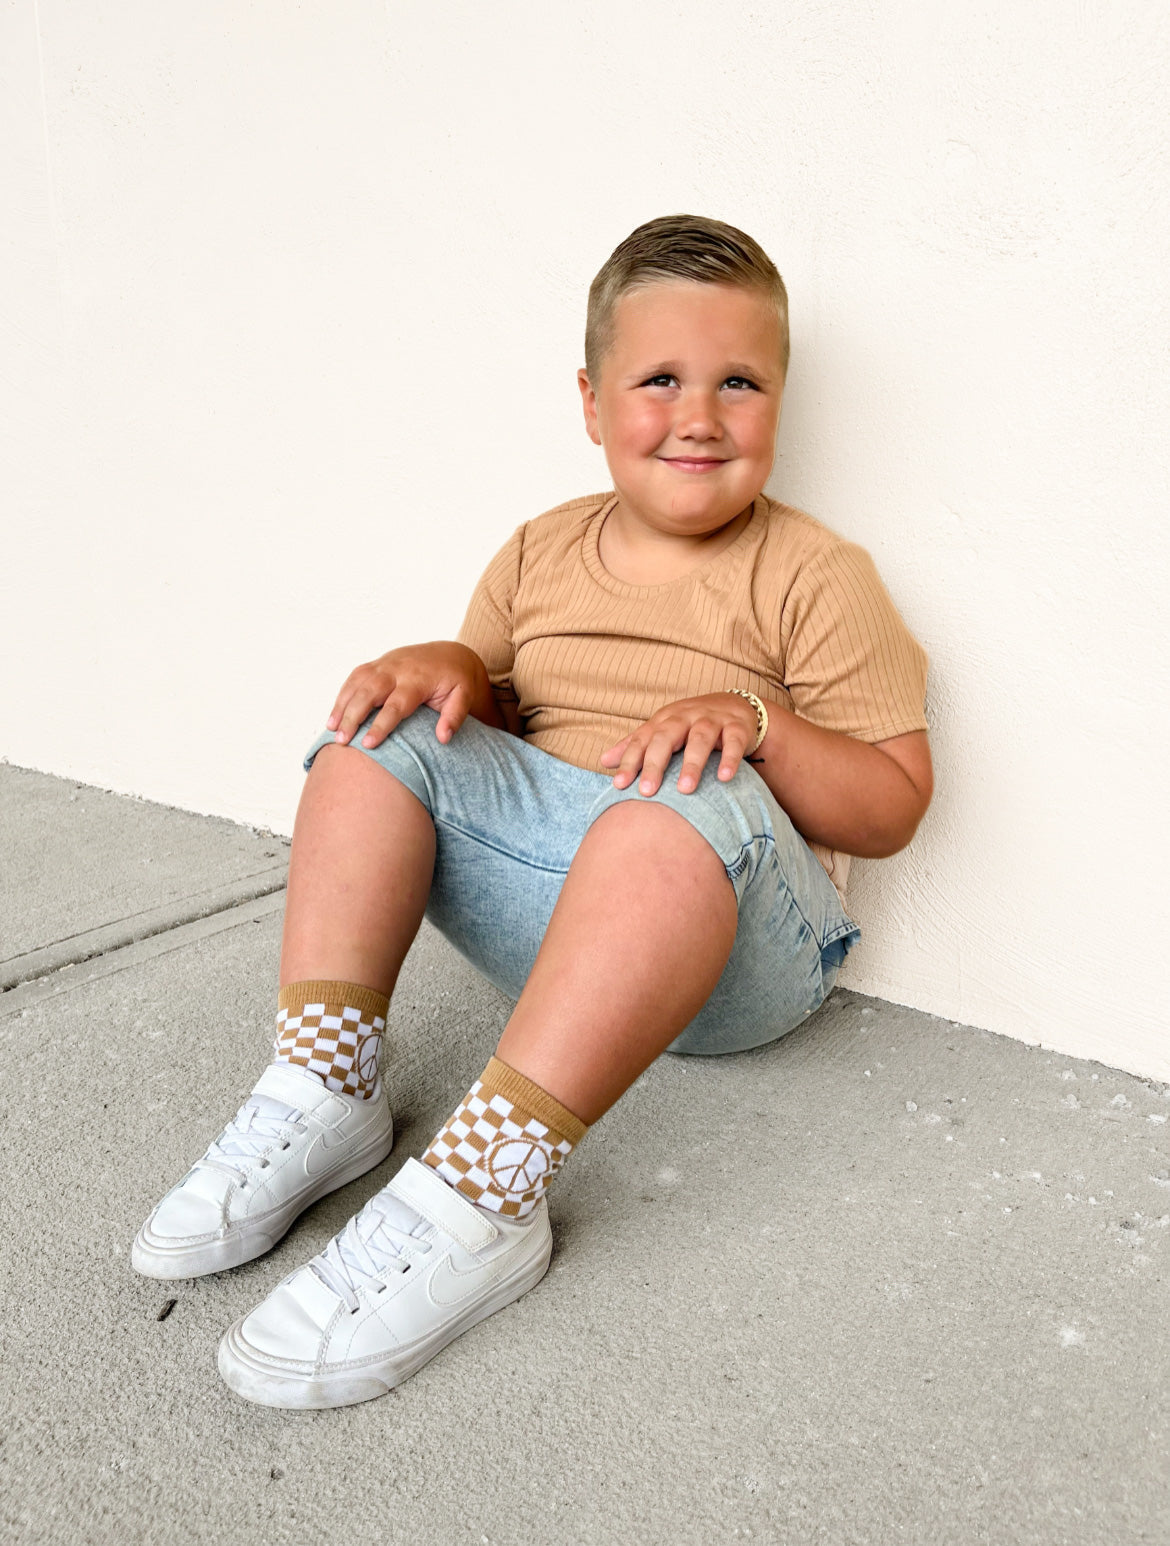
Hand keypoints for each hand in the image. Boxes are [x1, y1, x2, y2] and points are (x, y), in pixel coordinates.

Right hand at [327, 641, 485, 748]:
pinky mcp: (378, 663)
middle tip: (342, 740)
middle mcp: (397, 669)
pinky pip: (355, 676)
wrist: (451, 654)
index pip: (396, 704)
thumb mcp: (464, 696)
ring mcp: (385, 663)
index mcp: (418, 679)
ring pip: (358, 682)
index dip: (381, 724)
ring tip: (332, 729)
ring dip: (342, 704)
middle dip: (353, 715)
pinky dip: (343, 694)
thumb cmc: (456, 680)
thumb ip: (455, 716)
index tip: (368, 744)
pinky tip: (335, 714)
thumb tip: (443, 738)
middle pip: (369, 691)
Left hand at [598, 693, 759, 795]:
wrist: (736, 705)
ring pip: (700, 739)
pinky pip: (733, 741)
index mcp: (664, 720)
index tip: (619, 785)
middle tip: (647, 791)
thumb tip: (604, 760)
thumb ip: (636, 745)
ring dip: (692, 764)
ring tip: (685, 790)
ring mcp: (712, 720)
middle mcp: (686, 717)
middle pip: (667, 737)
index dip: (630, 761)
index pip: (643, 740)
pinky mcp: (737, 727)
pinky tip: (724, 778)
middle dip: (656, 764)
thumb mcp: (663, 730)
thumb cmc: (691, 723)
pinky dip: (729, 758)